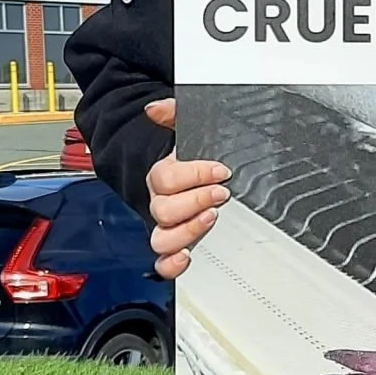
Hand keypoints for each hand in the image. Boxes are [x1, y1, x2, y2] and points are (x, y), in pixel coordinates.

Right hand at [143, 98, 229, 278]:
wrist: (204, 175)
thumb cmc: (198, 155)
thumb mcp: (191, 128)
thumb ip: (174, 113)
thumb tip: (155, 109)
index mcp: (162, 175)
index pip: (165, 178)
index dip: (193, 175)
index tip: (220, 170)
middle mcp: (161, 203)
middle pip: (163, 210)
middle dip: (195, 200)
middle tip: (221, 192)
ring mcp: (169, 227)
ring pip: (161, 238)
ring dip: (187, 230)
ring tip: (211, 216)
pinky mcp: (178, 246)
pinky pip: (163, 263)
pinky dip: (171, 265)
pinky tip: (186, 257)